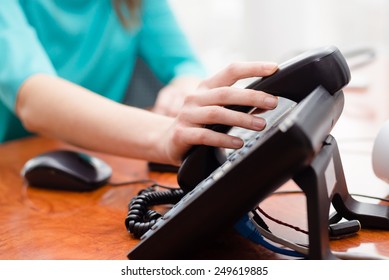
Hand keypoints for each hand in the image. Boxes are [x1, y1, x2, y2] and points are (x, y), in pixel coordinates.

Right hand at [161, 61, 278, 164]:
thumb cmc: (198, 124)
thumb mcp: (216, 110)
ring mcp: (187, 115)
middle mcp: (195, 98)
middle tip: (272, 102)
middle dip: (251, 96)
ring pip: (216, 113)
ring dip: (241, 119)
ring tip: (260, 124)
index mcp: (206, 88)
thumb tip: (266, 103)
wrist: (168, 141)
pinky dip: (224, 139)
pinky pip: (205, 136)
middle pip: (226, 93)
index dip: (252, 68)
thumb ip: (237, 105)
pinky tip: (238, 143)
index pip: (230, 71)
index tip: (273, 68)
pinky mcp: (182, 134)